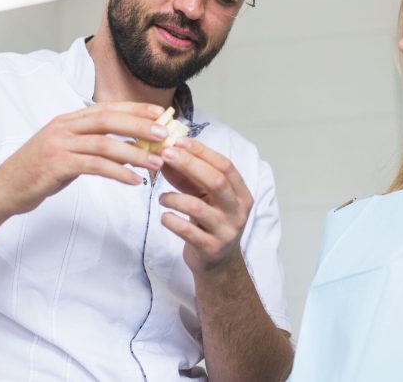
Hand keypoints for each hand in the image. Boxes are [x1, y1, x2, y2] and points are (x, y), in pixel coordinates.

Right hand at [0, 102, 168, 217]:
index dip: (135, 110)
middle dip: (140, 126)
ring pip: (105, 144)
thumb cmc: (37, 172)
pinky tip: (134, 181)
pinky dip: (118, 173)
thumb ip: (91, 146)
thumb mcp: (66, 152)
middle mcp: (64, 127)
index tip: (160, 113)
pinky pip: (94, 166)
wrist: (3, 190)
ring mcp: (59, 144)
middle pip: (109, 120)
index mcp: (68, 120)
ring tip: (156, 163)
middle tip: (165, 134)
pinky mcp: (56, 164)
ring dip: (134, 153)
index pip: (107, 108)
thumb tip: (127, 148)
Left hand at [158, 137, 252, 273]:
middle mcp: (237, 211)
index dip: (202, 152)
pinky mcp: (211, 248)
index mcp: (240, 193)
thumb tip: (164, 153)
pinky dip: (171, 220)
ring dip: (174, 198)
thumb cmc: (209, 222)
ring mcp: (226, 231)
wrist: (218, 262)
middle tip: (166, 155)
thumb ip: (187, 177)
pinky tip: (165, 217)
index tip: (179, 141)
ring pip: (197, 207)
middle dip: (189, 164)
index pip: (225, 166)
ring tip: (162, 198)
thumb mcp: (203, 196)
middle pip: (216, 181)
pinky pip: (187, 231)